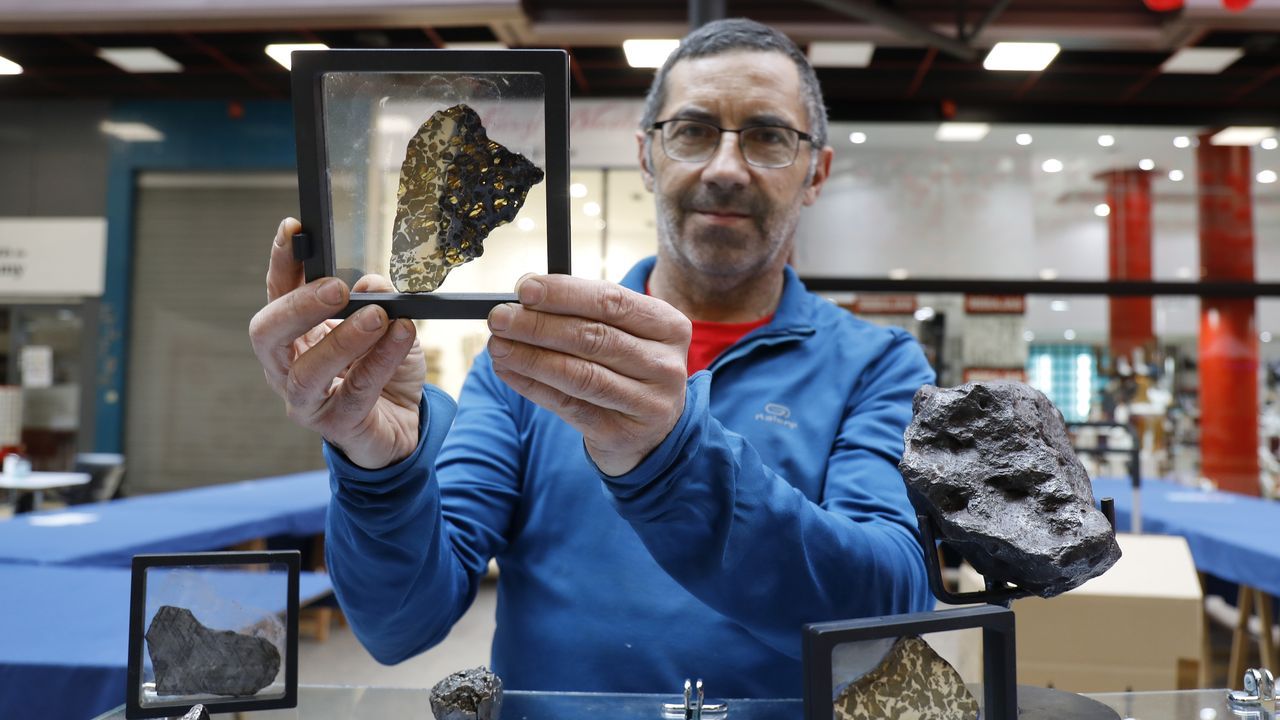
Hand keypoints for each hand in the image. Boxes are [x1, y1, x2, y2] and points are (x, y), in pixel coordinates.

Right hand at [248, 218, 425, 468]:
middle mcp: (287, 368)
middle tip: (336, 288)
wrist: (403, 426)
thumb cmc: (383, 370)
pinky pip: (356, 392)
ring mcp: (306, 401)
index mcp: (292, 335)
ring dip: (342, 340)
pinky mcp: (337, 426)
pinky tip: (401, 337)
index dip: (281, 261)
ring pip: (307, 372)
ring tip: (376, 316)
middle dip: (297, 306)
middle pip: (267, 334)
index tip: (294, 229)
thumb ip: (376, 301)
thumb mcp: (386, 325)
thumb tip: (371, 283)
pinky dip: (380, 361)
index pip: (276, 293)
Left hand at [486, 274, 691, 475]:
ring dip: (530, 357)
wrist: (653, 432)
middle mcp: (665, 365)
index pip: (612, 301)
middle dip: (538, 325)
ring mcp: (648, 403)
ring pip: (579, 374)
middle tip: (499, 317)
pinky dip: (532, 385)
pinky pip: (568, 405)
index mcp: (669, 326)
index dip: (564, 293)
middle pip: (593, 337)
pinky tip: (507, 370)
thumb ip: (584, 311)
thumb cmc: (629, 367)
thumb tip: (525, 292)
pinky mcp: (621, 433)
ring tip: (497, 345)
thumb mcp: (625, 333)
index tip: (523, 288)